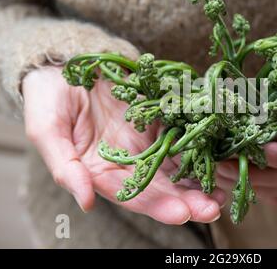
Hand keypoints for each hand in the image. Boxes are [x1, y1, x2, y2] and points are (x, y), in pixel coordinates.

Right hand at [23, 66, 224, 223]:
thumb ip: (65, 167)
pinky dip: (204, 144)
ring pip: (180, 165)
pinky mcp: (161, 118)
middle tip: (215, 207)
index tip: (184, 212)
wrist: (64, 63)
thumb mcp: (47, 130)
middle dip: (190, 199)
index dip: (158, 206)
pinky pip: (185, 133)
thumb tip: (86, 202)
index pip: (134, 195)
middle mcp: (130, 161)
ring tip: (229, 187)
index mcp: (103, 172)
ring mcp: (148, 140)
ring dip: (203, 177)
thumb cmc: (49, 97)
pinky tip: (223, 151)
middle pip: (164, 187)